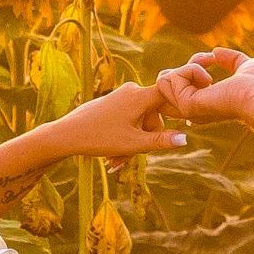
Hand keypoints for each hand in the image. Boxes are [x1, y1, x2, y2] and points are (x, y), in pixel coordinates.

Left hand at [49, 81, 186, 161]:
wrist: (65, 134)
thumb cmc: (99, 138)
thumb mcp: (134, 144)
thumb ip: (161, 142)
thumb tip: (185, 139)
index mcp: (140, 96)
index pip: (170, 95)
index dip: (180, 106)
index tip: (187, 119)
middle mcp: (132, 91)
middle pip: (154, 116)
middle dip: (147, 138)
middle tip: (131, 157)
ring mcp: (121, 97)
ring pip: (140, 121)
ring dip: (134, 142)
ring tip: (117, 162)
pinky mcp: (113, 104)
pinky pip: (129, 121)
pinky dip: (124, 137)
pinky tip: (113, 156)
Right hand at [155, 49, 253, 166]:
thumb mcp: (243, 66)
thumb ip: (230, 59)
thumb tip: (214, 52)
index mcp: (205, 105)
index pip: (179, 86)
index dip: (189, 67)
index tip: (209, 59)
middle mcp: (193, 111)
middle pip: (166, 84)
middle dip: (181, 66)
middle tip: (206, 60)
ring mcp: (187, 110)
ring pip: (163, 81)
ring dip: (185, 66)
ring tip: (206, 66)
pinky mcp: (186, 105)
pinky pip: (169, 79)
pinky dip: (188, 69)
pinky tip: (208, 77)